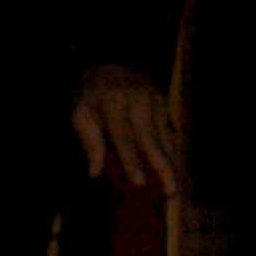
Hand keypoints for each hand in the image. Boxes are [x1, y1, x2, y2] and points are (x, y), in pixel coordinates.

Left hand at [71, 65, 179, 194]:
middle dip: (162, 166)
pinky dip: (172, 151)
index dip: (132, 160)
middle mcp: (139, 99)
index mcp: (114, 103)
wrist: (109, 64)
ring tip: (175, 189)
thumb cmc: (90, 98)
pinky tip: (175, 172)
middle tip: (171, 191)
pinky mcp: (163, 102)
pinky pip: (169, 131)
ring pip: (165, 136)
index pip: (125, 137)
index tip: (139, 182)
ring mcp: (154, 99)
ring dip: (172, 163)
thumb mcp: (80, 115)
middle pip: (152, 138)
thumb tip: (94, 172)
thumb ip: (89, 141)